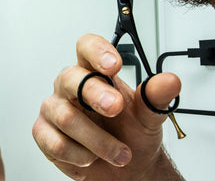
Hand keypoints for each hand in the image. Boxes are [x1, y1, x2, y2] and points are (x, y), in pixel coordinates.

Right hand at [32, 34, 181, 179]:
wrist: (126, 170)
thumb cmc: (130, 134)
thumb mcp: (148, 116)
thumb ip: (155, 97)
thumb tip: (170, 81)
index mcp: (93, 73)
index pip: (86, 47)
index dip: (96, 51)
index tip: (113, 65)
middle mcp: (70, 87)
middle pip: (71, 78)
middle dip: (95, 94)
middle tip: (116, 109)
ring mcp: (54, 109)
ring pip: (66, 117)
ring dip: (99, 141)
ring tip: (119, 153)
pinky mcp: (44, 133)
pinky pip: (57, 143)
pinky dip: (81, 156)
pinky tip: (91, 158)